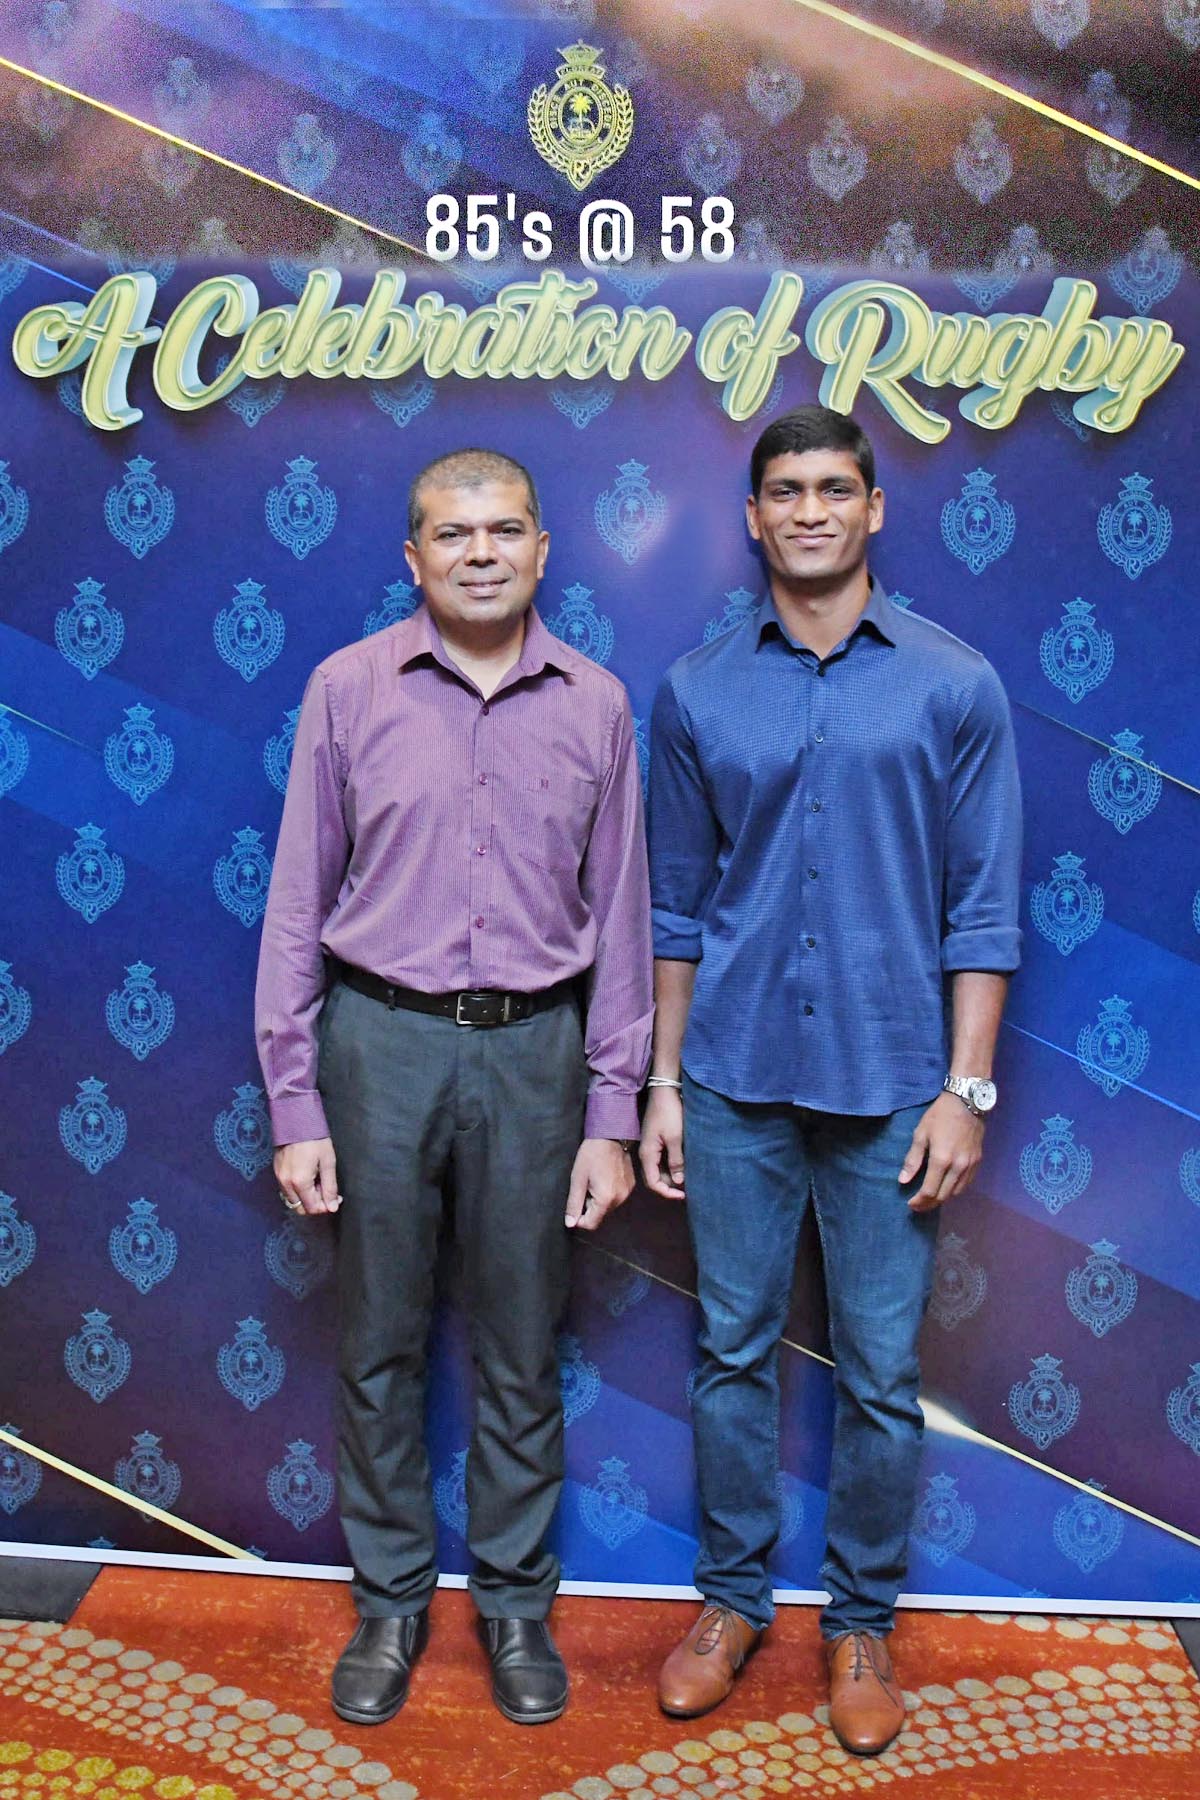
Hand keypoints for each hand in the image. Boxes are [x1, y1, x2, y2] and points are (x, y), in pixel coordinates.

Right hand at [274, 1137, 342, 1215]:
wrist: (296, 1120)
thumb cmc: (315, 1139)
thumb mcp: (328, 1162)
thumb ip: (330, 1187)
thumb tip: (332, 1207)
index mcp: (300, 1182)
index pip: (312, 1208)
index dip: (326, 1206)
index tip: (336, 1197)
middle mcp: (286, 1184)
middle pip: (301, 1208)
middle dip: (316, 1204)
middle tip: (327, 1190)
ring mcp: (279, 1178)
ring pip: (293, 1200)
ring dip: (306, 1198)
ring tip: (318, 1182)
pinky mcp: (276, 1172)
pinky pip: (287, 1190)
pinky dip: (298, 1190)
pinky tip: (308, 1177)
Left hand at [565, 1138, 634, 1231]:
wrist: (610, 1135)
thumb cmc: (591, 1155)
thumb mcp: (577, 1179)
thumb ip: (574, 1203)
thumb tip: (570, 1224)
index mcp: (606, 1199)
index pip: (591, 1224)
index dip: (579, 1220)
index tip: (574, 1206)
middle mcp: (619, 1199)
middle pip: (600, 1216)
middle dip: (589, 1208)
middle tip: (583, 1188)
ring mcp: (627, 1193)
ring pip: (608, 1208)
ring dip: (598, 1202)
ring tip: (593, 1182)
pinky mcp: (630, 1186)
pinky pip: (616, 1198)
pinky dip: (607, 1194)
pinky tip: (603, 1179)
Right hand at [639, 1085, 684, 1199]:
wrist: (665, 1091)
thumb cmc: (669, 1113)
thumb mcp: (675, 1138)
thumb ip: (676, 1161)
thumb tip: (677, 1182)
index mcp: (648, 1154)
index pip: (653, 1183)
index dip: (666, 1192)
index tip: (682, 1196)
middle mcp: (647, 1153)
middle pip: (655, 1178)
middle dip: (670, 1186)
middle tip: (688, 1190)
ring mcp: (651, 1146)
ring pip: (660, 1169)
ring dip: (672, 1176)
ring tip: (688, 1180)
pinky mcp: (657, 1140)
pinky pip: (663, 1159)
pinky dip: (672, 1166)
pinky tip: (684, 1166)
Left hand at [899, 1092, 983, 1211]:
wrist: (967, 1102)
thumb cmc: (939, 1116)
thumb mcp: (920, 1134)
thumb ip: (912, 1159)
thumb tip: (903, 1180)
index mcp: (941, 1160)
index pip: (930, 1191)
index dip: (919, 1201)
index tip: (910, 1204)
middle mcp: (958, 1166)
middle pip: (943, 1196)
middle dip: (929, 1204)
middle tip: (918, 1206)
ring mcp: (970, 1165)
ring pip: (956, 1192)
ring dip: (942, 1199)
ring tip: (930, 1199)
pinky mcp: (978, 1161)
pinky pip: (967, 1184)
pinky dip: (955, 1190)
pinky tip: (946, 1188)